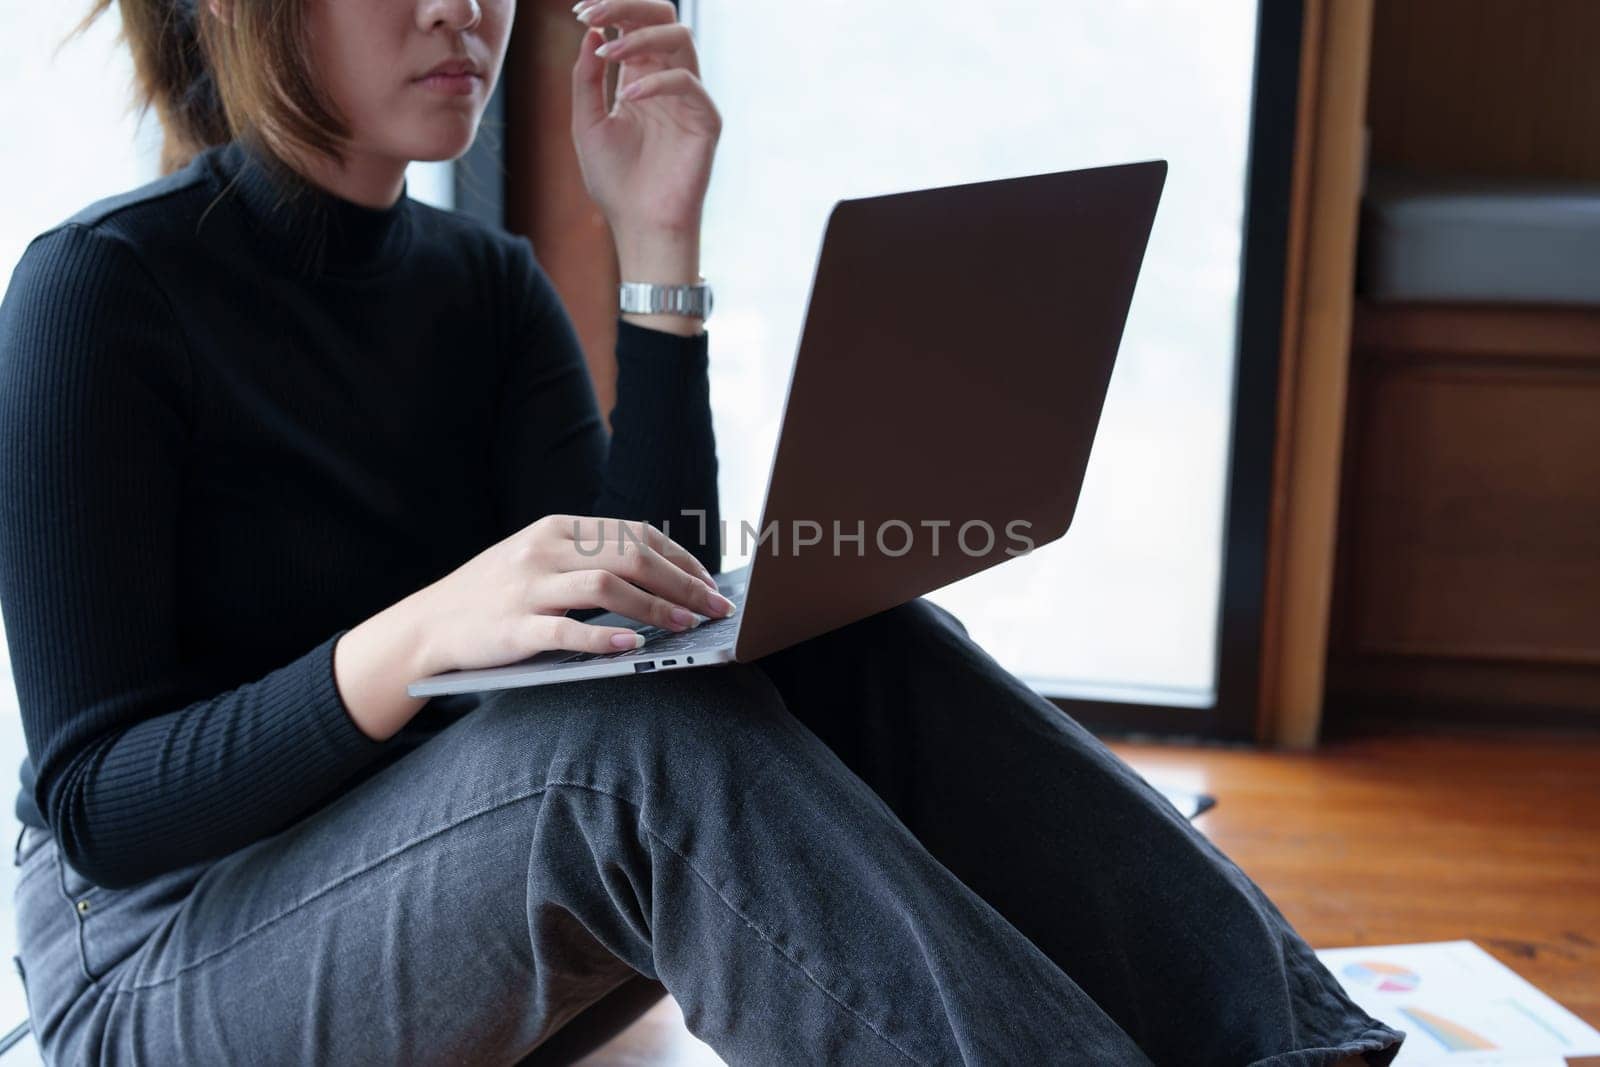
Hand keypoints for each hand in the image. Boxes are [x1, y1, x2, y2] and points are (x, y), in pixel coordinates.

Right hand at [412, 514, 736, 676]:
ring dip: (654, 607)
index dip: (680, 559)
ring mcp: (528, 587)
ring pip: (606, 587)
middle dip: (682, 583)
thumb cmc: (496, 594)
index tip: (710, 582)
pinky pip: (566, 630)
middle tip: (715, 608)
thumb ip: (589, 558)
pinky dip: (604, 637)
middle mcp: (545, 550)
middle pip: (630, 556)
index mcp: (558, 528)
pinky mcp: (514, 627)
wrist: (429, 623)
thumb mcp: (541, 559)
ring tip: (686, 625)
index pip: (636, 534)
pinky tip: (633, 647)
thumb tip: (660, 575)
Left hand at [570, 0, 720, 241]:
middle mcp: (668, 80)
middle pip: (663, 16)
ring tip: (607, 54)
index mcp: (641, 77)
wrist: (639, 224)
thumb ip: (587, 78)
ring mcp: (689, 98)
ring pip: (679, 37)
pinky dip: (654, 82)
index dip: (612, 9)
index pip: (635, 24)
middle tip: (594, 14)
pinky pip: (687, 82)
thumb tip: (592, 31)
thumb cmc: (614, 180)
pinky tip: (627, 97)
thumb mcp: (587, 122)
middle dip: (628, 6)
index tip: (579, 11)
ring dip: (639, 37)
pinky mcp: (706, 120)